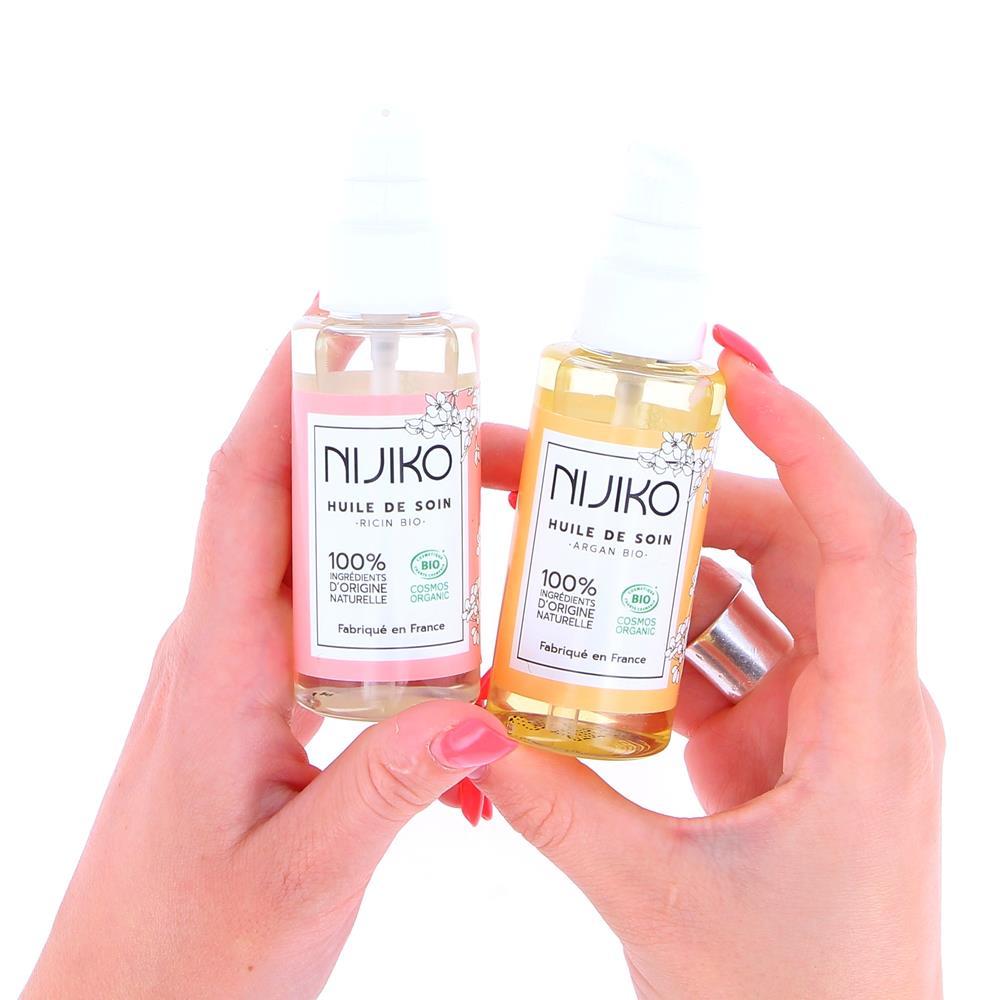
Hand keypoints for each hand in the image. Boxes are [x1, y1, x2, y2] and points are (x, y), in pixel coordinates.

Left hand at [24, 334, 515, 999]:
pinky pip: (333, 630)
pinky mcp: (263, 709)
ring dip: (394, 529)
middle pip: (294, 505)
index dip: (280, 393)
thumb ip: (392, 795)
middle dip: (373, 442)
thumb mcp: (302, 882)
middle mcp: (223, 649)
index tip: (334, 320)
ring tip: (482, 512)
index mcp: (216, 666)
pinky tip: (459, 663)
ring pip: (321, 565)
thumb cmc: (182, 962)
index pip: (242, 489)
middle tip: (469, 416)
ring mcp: (242, 676)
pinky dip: (398, 618)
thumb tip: (489, 715)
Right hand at [474, 329, 943, 998]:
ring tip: (559, 525)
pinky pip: (711, 654)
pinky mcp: (770, 742)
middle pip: (781, 545)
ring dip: (653, 563)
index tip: (733, 374)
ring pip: (738, 596)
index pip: (867, 538)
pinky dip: (645, 634)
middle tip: (579, 456)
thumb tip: (460, 733)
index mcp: (870, 723)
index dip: (809, 440)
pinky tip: (576, 629)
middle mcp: (855, 697)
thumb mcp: (662, 901)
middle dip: (680, 494)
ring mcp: (812, 717)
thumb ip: (556, 808)